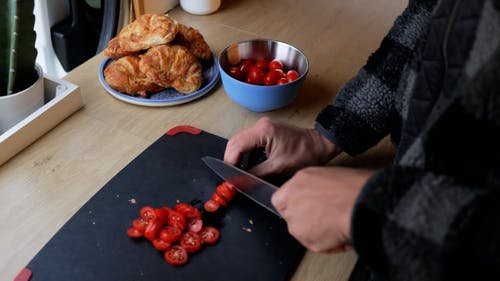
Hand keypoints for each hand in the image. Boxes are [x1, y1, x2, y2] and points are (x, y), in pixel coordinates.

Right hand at [224, 117, 340, 176]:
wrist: (320, 145)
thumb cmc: (305, 153)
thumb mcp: (278, 168)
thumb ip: (256, 174)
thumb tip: (239, 181)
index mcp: (263, 130)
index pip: (236, 145)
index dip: (230, 162)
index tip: (229, 176)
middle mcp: (260, 125)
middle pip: (235, 142)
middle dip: (231, 160)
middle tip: (231, 177)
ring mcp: (262, 127)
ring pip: (240, 142)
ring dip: (237, 157)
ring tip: (238, 173)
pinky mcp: (265, 131)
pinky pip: (248, 142)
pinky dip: (245, 154)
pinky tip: (247, 166)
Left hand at [271, 166, 374, 252]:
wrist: (360, 204)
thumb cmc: (352, 187)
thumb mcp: (328, 175)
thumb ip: (314, 186)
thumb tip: (317, 191)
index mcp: (295, 184)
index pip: (280, 198)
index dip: (294, 203)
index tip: (305, 205)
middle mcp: (292, 203)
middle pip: (291, 215)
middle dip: (306, 217)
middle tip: (324, 215)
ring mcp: (297, 223)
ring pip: (302, 231)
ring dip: (316, 231)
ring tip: (336, 224)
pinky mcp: (307, 240)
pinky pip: (316, 245)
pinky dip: (328, 244)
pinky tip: (340, 233)